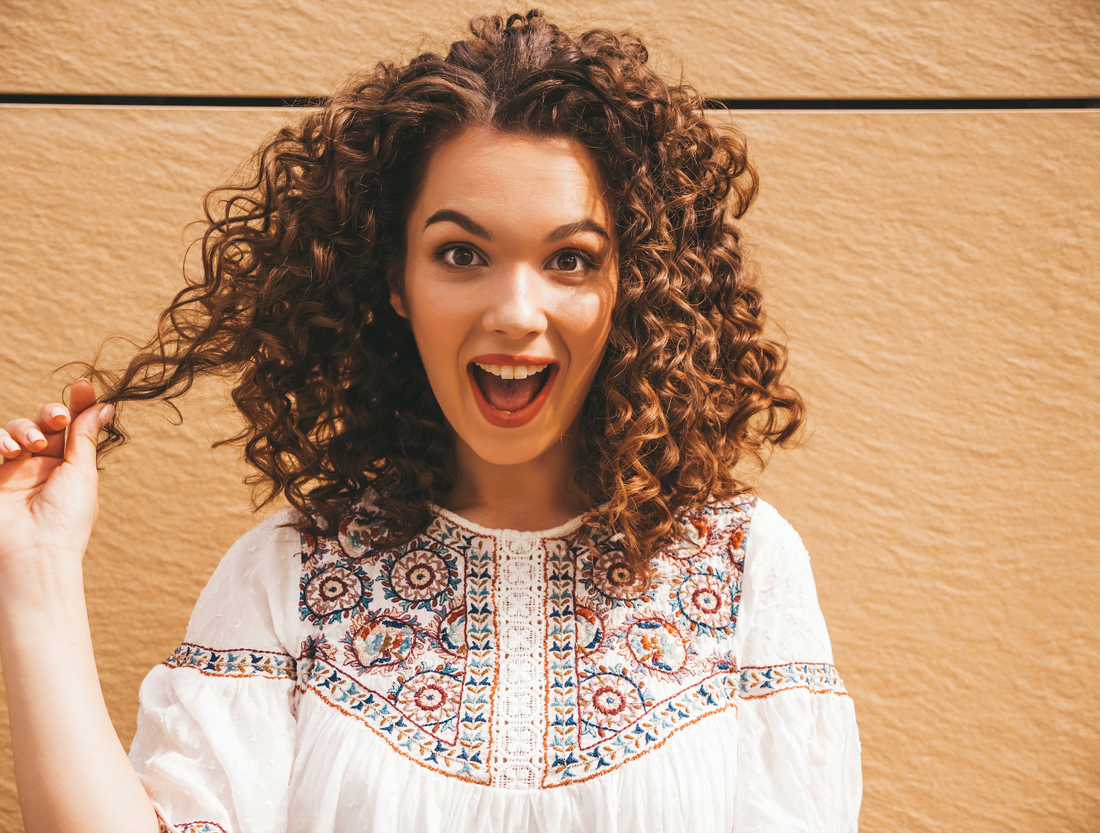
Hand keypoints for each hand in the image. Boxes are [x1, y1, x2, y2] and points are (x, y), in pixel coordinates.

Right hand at [0, 379, 114, 585]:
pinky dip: (1, 439)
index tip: (83, 385)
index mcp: (71, 467)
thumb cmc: (65, 518)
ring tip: (34, 446)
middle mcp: (44, 466)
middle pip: (44, 423)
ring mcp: (16, 470)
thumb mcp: (82, 473)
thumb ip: (85, 437)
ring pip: (17, 430)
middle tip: (58, 419)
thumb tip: (105, 406)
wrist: (32, 552)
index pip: (73, 427)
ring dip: (25, 429)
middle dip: (50, 414)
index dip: (77, 404)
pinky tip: (11, 450)